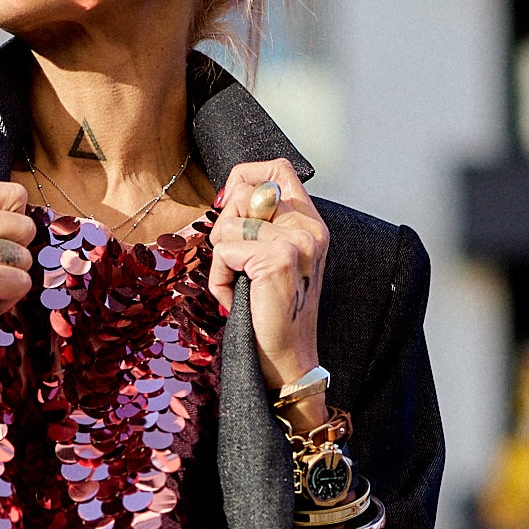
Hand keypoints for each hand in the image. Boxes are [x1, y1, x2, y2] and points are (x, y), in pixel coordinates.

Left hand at [209, 163, 328, 400]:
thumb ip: (263, 226)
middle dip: (225, 225)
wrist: (288, 360)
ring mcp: (297, 241)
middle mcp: (309, 227)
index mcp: (311, 223)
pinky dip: (218, 278)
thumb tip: (230, 197)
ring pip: (230, 221)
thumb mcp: (274, 261)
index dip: (245, 178)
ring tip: (237, 284)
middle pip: (246, 190)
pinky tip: (233, 298)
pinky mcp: (278, 259)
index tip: (230, 207)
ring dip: (220, 258)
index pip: (278, 169)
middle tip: (235, 263)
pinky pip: (224, 250)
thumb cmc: (273, 314)